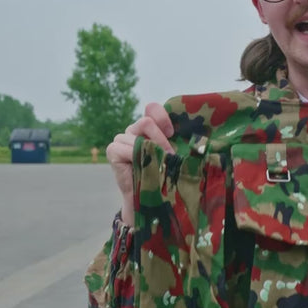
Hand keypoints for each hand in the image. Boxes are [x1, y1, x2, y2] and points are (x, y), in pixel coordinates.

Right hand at [106, 103, 175, 220]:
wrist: (147, 197)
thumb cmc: (162, 175)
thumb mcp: (170, 155)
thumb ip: (174, 142)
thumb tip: (194, 138)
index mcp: (148, 128)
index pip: (152, 109)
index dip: (162, 117)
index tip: (172, 133)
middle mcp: (133, 131)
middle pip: (146, 121)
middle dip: (160, 139)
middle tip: (169, 155)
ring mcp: (121, 139)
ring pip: (136, 135)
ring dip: (150, 150)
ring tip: (158, 164)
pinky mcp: (113, 150)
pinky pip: (124, 147)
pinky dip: (135, 156)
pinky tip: (141, 165)